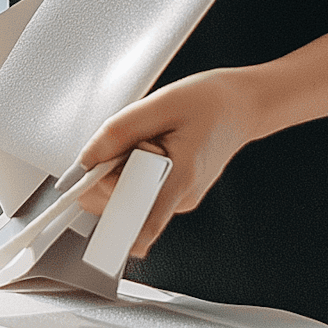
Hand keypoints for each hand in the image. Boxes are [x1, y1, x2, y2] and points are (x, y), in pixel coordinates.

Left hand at [77, 68, 262, 258]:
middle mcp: (180, 200)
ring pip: (126, 199)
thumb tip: (86, 160)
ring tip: (147, 141)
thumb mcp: (161, 104)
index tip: (87, 186)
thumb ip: (120, 132)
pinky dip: (132, 170)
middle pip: (121, 208)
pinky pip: (138, 190)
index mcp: (180, 180)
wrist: (241, 106)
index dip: (105, 210)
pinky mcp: (173, 195)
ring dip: (121, 172)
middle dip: (110, 176)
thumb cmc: (209, 102)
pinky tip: (152, 146)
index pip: (136, 226)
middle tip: (130, 143)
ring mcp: (177, 201)